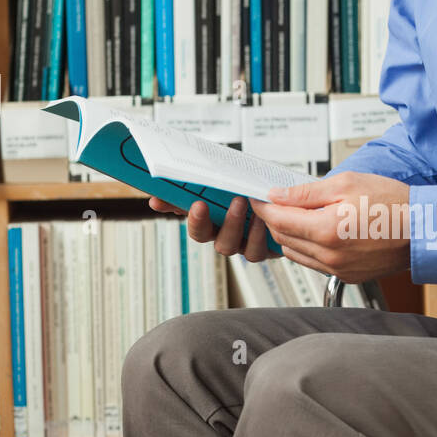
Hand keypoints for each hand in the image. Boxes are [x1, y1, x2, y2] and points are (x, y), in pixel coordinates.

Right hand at [147, 195, 279, 259]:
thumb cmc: (247, 191)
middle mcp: (225, 236)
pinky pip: (256, 250)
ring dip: (235, 225)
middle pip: (210, 239)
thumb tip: (156, 199)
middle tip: (215, 203)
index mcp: (212, 222)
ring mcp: (243, 244)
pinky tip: (263, 216)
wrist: (280, 196)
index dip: (190, 218)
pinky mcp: (264, 248)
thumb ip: (189, 190)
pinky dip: (258, 234)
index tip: (193, 204)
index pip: (194, 226)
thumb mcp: (219, 185)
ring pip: (231, 246)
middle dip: (208, 222)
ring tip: (243, 203)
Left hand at [250, 172, 411, 281]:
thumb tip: (279, 195)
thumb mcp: (347, 184)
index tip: (259, 197)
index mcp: (326, 231)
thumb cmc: (394, 204)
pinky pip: (314, 263)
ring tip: (299, 215)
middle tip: (277, 202)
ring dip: (290, 235)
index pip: (278, 220)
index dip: (264, 207)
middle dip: (275, 220)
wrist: (425, 229)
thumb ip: (307, 192)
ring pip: (296, 253)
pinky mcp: (347, 276)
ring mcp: (338, 270)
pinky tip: (318, 231)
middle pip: (283, 239)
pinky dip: (308, 248)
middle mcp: (330, 256)